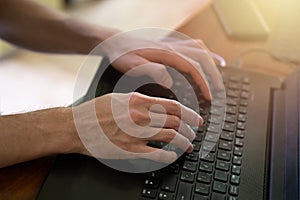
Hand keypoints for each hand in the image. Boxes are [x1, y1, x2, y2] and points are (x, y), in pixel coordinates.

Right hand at [73, 92, 202, 162]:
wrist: (75, 126)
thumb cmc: (95, 111)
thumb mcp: (119, 97)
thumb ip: (140, 100)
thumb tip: (159, 105)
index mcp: (138, 101)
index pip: (173, 106)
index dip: (189, 113)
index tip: (196, 119)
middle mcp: (140, 116)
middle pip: (175, 122)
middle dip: (189, 129)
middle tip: (194, 133)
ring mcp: (136, 134)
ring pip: (170, 137)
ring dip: (183, 142)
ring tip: (187, 145)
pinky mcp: (129, 150)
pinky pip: (157, 154)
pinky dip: (169, 156)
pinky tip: (172, 156)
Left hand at [101, 32, 222, 99]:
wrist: (114, 42)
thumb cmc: (122, 54)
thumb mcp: (132, 65)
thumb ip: (151, 71)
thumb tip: (169, 81)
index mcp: (166, 53)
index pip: (192, 67)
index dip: (202, 82)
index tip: (208, 96)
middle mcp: (172, 46)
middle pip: (202, 57)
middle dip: (212, 75)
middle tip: (218, 91)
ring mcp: (173, 44)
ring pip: (200, 50)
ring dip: (212, 64)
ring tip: (218, 78)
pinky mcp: (171, 46)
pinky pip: (193, 46)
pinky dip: (205, 53)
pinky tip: (211, 60)